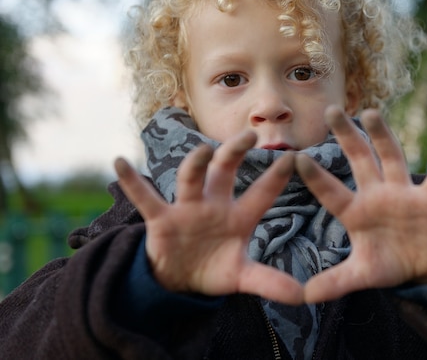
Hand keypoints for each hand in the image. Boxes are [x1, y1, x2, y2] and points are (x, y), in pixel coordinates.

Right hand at [114, 131, 303, 304]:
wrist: (179, 281)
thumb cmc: (214, 269)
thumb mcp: (242, 277)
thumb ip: (269, 282)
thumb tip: (303, 297)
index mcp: (238, 217)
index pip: (261, 193)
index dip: (276, 177)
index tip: (294, 156)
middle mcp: (214, 205)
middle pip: (225, 171)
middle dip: (235, 152)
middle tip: (250, 135)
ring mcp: (187, 209)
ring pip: (190, 179)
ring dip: (196, 165)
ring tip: (202, 151)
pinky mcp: (161, 219)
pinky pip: (145, 198)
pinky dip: (132, 181)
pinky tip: (120, 162)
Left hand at [295, 106, 426, 303]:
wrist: (424, 266)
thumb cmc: (389, 263)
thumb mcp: (361, 274)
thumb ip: (335, 282)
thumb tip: (303, 297)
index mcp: (356, 212)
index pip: (332, 192)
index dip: (316, 177)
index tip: (297, 158)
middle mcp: (377, 195)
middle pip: (359, 161)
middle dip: (347, 137)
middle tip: (331, 111)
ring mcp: (403, 194)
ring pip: (392, 159)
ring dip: (383, 136)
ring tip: (372, 113)